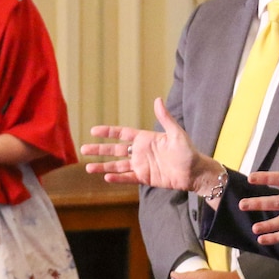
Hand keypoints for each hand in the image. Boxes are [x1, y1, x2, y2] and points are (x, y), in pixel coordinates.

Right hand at [83, 99, 213, 189]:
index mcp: (145, 139)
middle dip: (99, 149)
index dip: (108, 132)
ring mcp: (141, 165)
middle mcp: (140, 152)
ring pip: (117, 165)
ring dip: (103, 166)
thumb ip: (165, 118)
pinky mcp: (145, 178)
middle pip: (114, 150)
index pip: (122, 134)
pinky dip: (117, 178)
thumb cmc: (188, 152)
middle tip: (83, 148)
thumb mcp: (177, 133)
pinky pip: (127, 178)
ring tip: (88, 167)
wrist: (195, 173)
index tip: (93, 131)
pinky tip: (106, 177)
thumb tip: (157, 99)